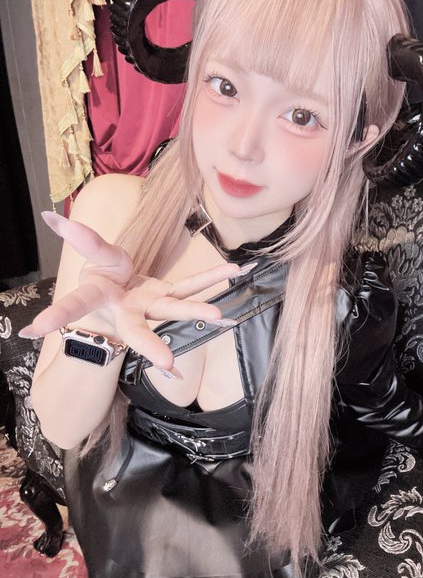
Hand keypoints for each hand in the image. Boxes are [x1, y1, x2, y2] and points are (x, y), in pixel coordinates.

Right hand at [20, 212, 245, 371]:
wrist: (120, 289)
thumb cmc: (102, 275)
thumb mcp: (91, 255)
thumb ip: (80, 238)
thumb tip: (51, 214)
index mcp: (98, 299)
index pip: (74, 307)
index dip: (56, 317)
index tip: (33, 330)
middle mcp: (127, 311)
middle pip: (138, 330)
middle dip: (151, 346)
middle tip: (166, 363)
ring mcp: (152, 306)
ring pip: (176, 308)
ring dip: (198, 312)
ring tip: (222, 317)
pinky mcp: (170, 295)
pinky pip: (192, 288)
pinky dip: (210, 292)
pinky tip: (233, 298)